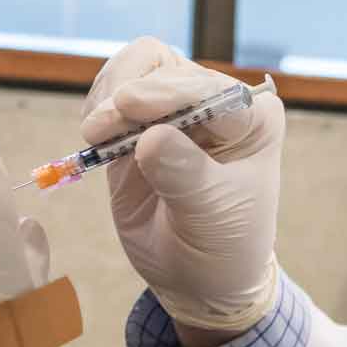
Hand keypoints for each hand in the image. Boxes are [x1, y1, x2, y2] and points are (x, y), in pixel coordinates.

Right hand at [78, 38, 283, 334]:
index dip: (169, 91)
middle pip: (164, 69)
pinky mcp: (138, 124)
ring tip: (96, 134)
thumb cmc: (223, 245)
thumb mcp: (213, 217)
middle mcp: (214, 103)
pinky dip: (97, 107)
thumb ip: (185, 175)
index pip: (209, 87)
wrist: (198, 278)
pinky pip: (110, 95)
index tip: (130, 105)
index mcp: (251, 118)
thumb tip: (150, 138)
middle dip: (130, 94)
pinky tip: (96, 136)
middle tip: (100, 129)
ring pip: (134, 70)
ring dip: (108, 96)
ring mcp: (173, 109)